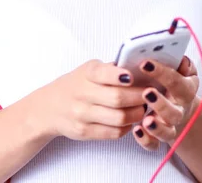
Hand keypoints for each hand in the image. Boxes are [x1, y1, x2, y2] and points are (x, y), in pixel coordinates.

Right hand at [32, 59, 148, 140]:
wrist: (51, 106)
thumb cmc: (78, 83)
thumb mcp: (90, 69)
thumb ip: (112, 69)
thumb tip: (142, 69)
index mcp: (87, 73)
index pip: (103, 73)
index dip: (119, 75)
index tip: (133, 77)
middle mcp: (82, 94)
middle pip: (117, 98)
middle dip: (139, 97)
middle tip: (151, 94)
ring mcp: (82, 115)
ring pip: (119, 118)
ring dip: (137, 113)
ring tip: (144, 107)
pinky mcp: (84, 132)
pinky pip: (114, 132)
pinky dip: (128, 127)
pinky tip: (132, 120)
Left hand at [132, 55, 199, 150]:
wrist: (180, 103)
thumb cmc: (176, 81)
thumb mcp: (183, 69)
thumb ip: (183, 63)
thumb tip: (182, 61)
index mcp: (186, 90)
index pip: (176, 82)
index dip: (161, 72)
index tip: (145, 63)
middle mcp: (180, 109)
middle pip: (174, 112)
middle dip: (161, 104)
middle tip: (147, 93)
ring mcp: (170, 125)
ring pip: (168, 131)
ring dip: (157, 127)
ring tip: (145, 120)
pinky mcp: (159, 137)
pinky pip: (155, 145)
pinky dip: (146, 140)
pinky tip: (137, 130)